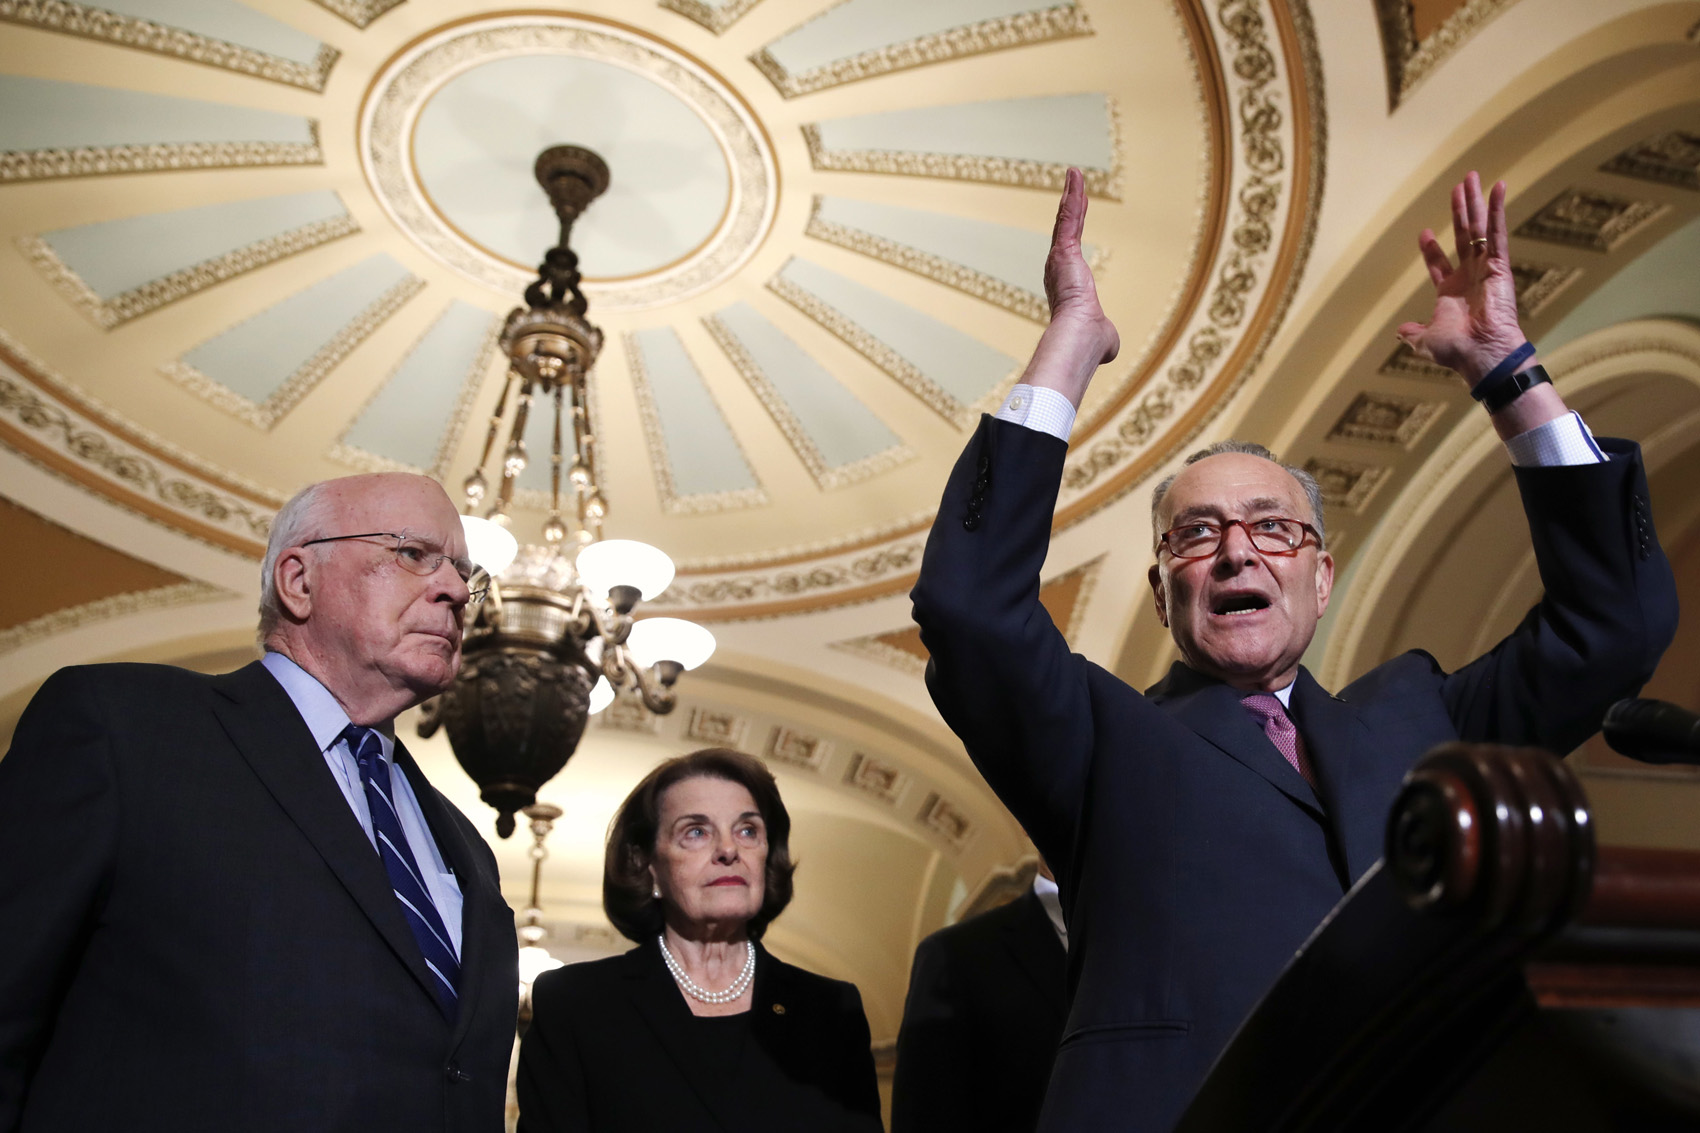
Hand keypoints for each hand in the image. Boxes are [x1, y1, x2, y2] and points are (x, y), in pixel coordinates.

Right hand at [1044, 168, 1119, 363]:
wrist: (1079, 339)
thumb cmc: (1089, 344)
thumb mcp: (1101, 338)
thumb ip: (1104, 336)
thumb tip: (1108, 348)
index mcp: (1066, 287)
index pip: (1070, 255)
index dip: (1071, 237)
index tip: (1073, 223)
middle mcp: (1058, 270)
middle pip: (1066, 231)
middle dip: (1069, 209)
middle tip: (1072, 189)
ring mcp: (1059, 258)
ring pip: (1066, 220)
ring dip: (1071, 196)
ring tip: (1075, 174)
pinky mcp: (1064, 249)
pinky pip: (1069, 217)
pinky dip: (1073, 195)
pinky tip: (1076, 176)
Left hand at [1396, 172, 1527, 386]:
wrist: (1482, 354)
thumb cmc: (1457, 351)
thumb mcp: (1426, 341)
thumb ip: (1414, 333)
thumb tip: (1400, 332)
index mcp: (1451, 293)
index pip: (1440, 263)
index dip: (1431, 249)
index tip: (1423, 233)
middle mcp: (1469, 277)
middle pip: (1463, 235)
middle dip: (1459, 211)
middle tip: (1458, 186)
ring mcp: (1485, 268)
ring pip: (1479, 227)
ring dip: (1475, 202)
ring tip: (1472, 176)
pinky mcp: (1499, 265)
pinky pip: (1497, 232)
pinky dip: (1496, 209)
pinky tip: (1497, 187)